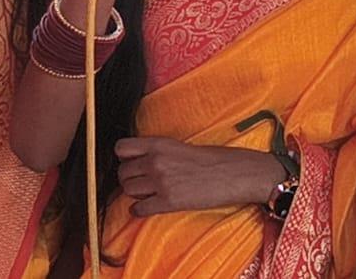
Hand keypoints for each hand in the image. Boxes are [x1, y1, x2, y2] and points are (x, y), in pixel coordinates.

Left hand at [114, 137, 285, 216]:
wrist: (234, 173)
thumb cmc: (212, 159)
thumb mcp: (179, 146)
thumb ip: (157, 152)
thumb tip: (138, 162)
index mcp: (158, 144)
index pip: (121, 148)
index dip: (124, 158)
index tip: (130, 163)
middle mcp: (156, 161)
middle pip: (122, 172)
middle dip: (129, 179)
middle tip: (140, 182)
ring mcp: (161, 182)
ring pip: (128, 190)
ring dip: (134, 194)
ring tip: (147, 194)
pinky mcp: (168, 202)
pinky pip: (139, 209)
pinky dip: (139, 211)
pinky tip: (147, 208)